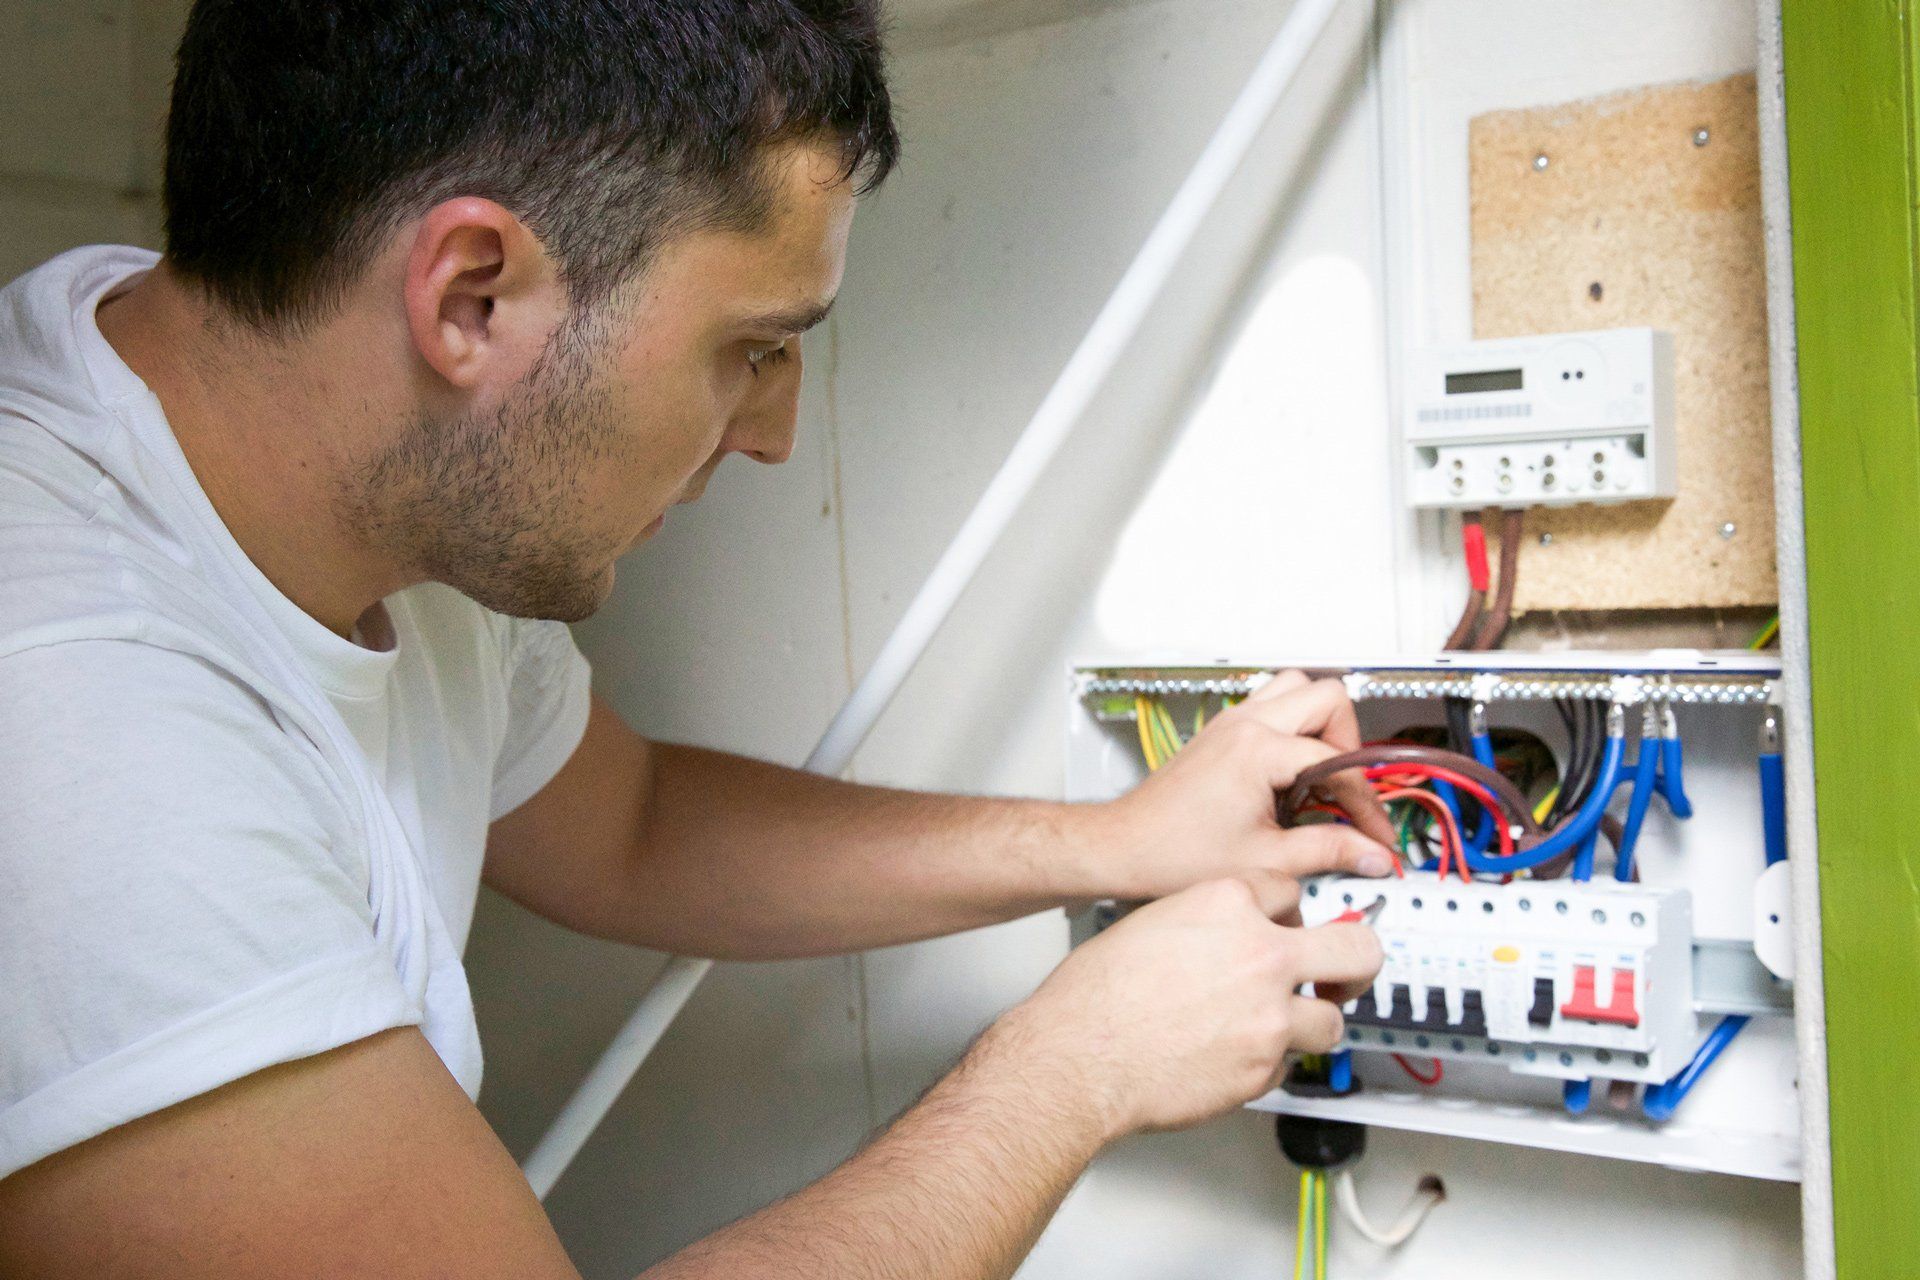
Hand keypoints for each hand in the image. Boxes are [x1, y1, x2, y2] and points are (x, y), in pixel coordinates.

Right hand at [988, 872, 1382, 1139]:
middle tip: (1348, 969)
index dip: (1288, 912)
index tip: (1289, 926)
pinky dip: (1270, 1062)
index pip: (1291, 892)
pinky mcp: (1265, 1068)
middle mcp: (1261, 952)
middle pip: (1358, 947)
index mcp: (1227, 902)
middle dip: (1358, 958)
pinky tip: (1235, 1056)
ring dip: (1312, 1022)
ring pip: (1333, 1019)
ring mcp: (1270, 1014)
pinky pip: (1290, 1064)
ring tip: (1286, 1026)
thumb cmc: (1095, 994)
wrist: (1079, 1055)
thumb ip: (1207, 921)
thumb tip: (1232, 931)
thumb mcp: (1151, 922)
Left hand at [1095, 671, 1398, 898]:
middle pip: (1328, 698)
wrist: (1125, 847)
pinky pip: (1272, 705)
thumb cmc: (1174, 853)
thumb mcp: (1266, 860)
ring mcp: (1232, 721)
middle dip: (1350, 744)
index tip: (1375, 837)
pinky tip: (1291, 773)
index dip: (1366, 805)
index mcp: (1258, 750)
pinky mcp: (1223, 729)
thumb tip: (1373, 854)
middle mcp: (1246, 723)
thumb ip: (1329, 851)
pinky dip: (1293, 728)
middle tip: (1346, 790)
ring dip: (1321, 725)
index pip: (1338, 764)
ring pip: (1298, 689)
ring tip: (1323, 773)